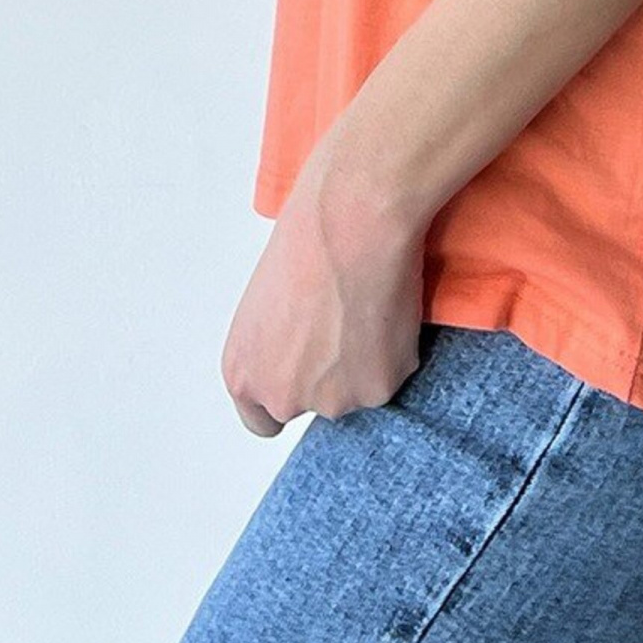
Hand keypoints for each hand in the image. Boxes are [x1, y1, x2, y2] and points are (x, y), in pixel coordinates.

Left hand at [220, 143, 429, 437]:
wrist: (351, 221)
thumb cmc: (306, 240)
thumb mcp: (266, 301)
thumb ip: (279, 342)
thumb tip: (303, 346)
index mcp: (244, 374)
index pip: (262, 421)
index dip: (289, 392)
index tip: (305, 375)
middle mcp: (282, 397)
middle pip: (315, 403)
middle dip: (332, 374)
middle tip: (345, 322)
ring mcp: (332, 399)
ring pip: (357, 391)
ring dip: (367, 363)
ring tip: (367, 306)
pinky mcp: (378, 389)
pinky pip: (393, 374)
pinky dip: (397, 349)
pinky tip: (388, 307)